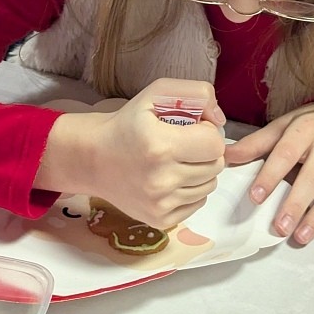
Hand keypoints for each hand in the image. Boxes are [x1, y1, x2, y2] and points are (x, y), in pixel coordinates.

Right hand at [45, 79, 226, 229]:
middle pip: (216, 166)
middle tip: (185, 145)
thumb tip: (220, 120)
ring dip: (200, 171)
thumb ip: (195, 93)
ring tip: (177, 161)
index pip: (215, 143)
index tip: (193, 129)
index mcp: (160, 145)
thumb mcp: (156, 93)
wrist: (93, 159)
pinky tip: (171, 179)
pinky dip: (190, 190)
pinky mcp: (160, 220)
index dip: (208, 132)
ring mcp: (160, 203)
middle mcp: (161, 179)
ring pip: (209, 186)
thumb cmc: (127, 124)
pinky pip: (197, 203)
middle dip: (206, 152)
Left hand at [225, 104, 313, 244]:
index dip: (271, 175)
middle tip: (280, 228)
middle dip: (295, 204)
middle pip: (312, 177)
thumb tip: (225, 156)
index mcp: (306, 129)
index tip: (256, 197)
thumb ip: (257, 144)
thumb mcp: (286, 126)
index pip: (286, 153)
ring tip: (300, 236)